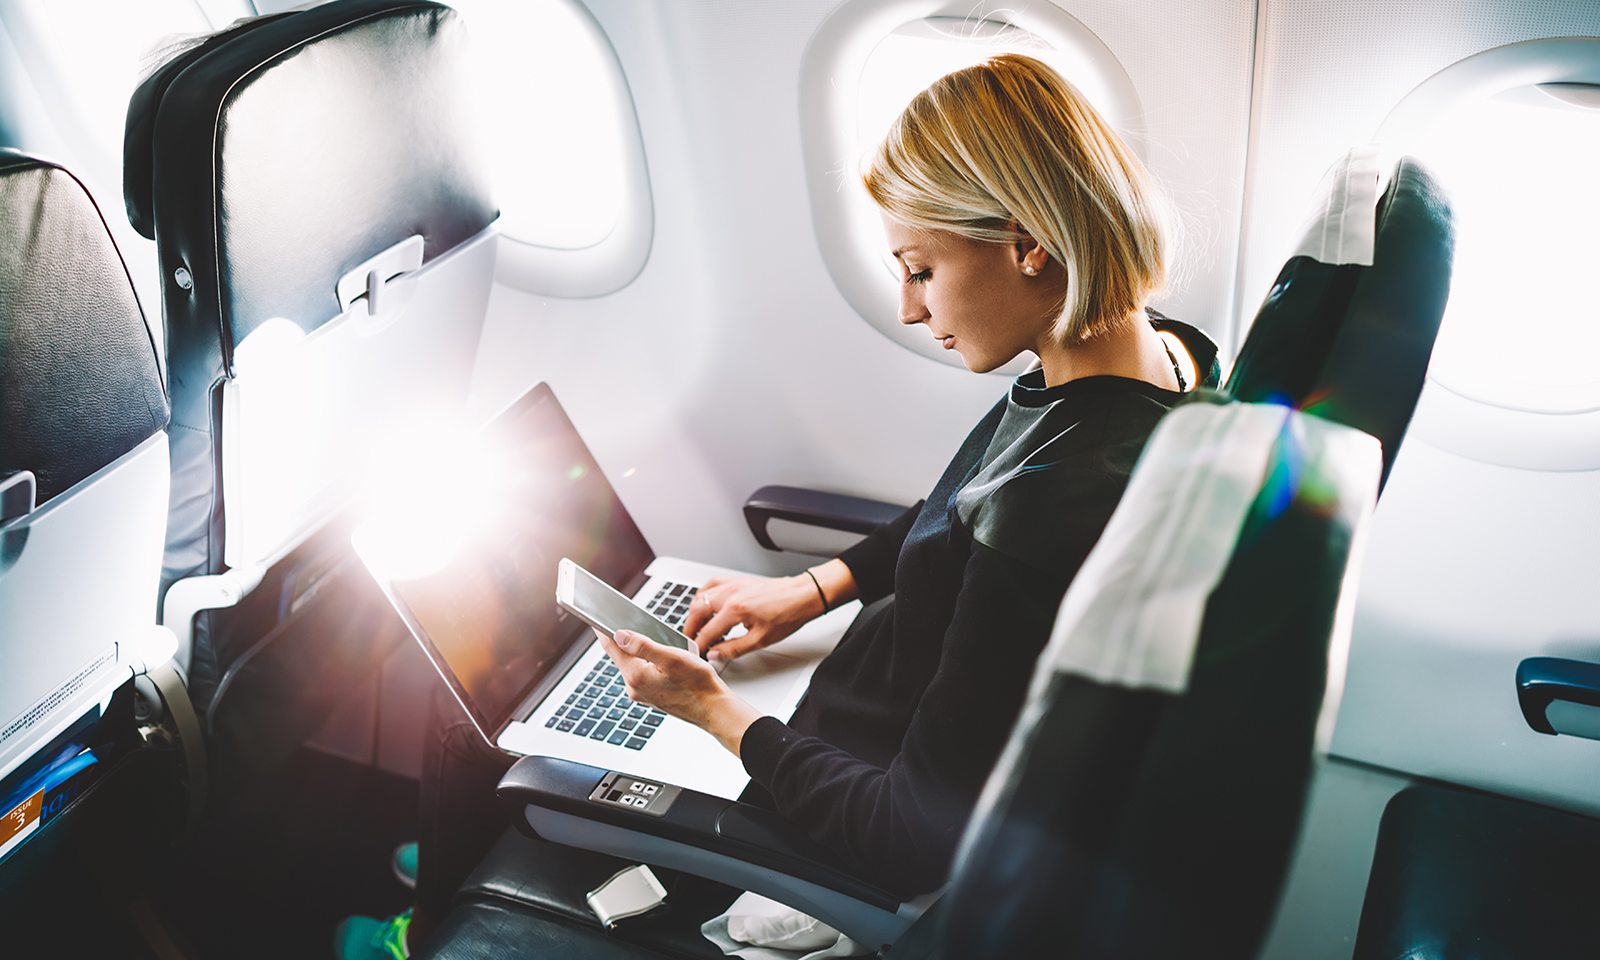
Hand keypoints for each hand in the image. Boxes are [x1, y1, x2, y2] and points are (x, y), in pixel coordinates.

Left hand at [598, 629, 762, 755]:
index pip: (610, 646)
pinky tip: (664, 660)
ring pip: (633, 664)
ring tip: (657, 643)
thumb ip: (642, 645)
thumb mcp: (671, 657)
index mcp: (635, 675)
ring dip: (639, 651)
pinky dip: (648, 663)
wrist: (713, 709)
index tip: (594, 616)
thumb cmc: (698, 684)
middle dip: (625, 639)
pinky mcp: (652, 696)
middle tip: (632, 621)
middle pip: (621, 655)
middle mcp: (634, 686)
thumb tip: (619, 634)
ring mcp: (642, 693)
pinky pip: (643, 673)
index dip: (602, 629)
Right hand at [680, 574, 819, 660]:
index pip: (707, 631)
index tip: (696, 652)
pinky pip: (711, 584)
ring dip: (694, 612)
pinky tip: (704, 604)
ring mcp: (732, 584)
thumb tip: (714, 653)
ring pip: (700, 596)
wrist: (802, 596)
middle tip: (690, 640)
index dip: (699, 644)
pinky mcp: (736, 580)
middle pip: (696, 611)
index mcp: (735, 610)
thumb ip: (733, 649)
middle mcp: (730, 594)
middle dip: (689, 628)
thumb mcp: (761, 640)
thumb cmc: (787, 615)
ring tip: (696, 626)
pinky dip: (703, 595)